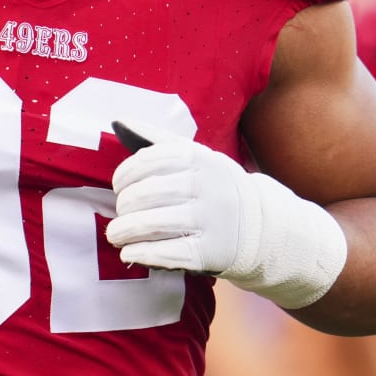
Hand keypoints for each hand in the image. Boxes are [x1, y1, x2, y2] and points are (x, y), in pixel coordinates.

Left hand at [105, 127, 244, 274]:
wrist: (261, 224)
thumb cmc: (214, 186)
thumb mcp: (195, 155)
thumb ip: (156, 138)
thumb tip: (118, 122)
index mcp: (198, 158)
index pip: (146, 161)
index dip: (123, 175)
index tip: (118, 187)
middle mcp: (205, 186)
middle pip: (144, 194)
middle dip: (123, 206)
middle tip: (119, 214)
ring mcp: (210, 219)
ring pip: (151, 223)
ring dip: (124, 231)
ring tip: (114, 235)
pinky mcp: (211, 251)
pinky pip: (167, 252)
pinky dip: (141, 253)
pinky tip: (129, 253)